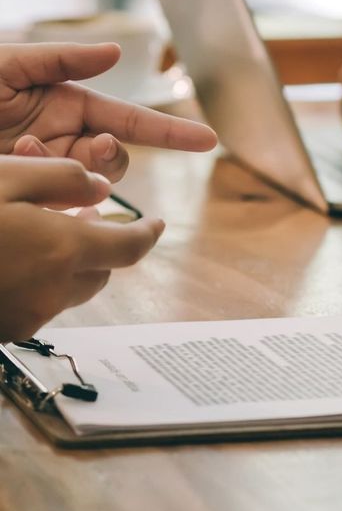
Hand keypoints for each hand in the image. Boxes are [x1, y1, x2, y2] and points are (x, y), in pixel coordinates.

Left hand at [0, 43, 216, 181]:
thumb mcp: (6, 64)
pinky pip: (60, 205)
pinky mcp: (31, 195)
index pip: (132, 122)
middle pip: (117, 160)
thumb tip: (117, 52)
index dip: (172, 132)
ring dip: (70, 173)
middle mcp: (65, 140)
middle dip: (109, 156)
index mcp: (68, 105)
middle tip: (87, 149)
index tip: (208, 140)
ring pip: (91, 187)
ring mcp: (48, 171)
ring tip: (22, 149)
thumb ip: (60, 58)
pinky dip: (48, 191)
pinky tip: (22, 169)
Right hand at [0, 156, 164, 342]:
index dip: (147, 234)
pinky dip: (39, 283)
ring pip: (68, 292)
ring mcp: (26, 319)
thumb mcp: (5, 178)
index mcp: (63, 250)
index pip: (129, 247)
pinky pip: (36, 306)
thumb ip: (61, 178)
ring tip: (45, 236)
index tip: (158, 224)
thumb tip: (103, 187)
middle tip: (85, 216)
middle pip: (100, 271)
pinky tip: (14, 260)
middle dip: (102, 246)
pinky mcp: (5, 333)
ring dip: (69, 266)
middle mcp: (52, 292)